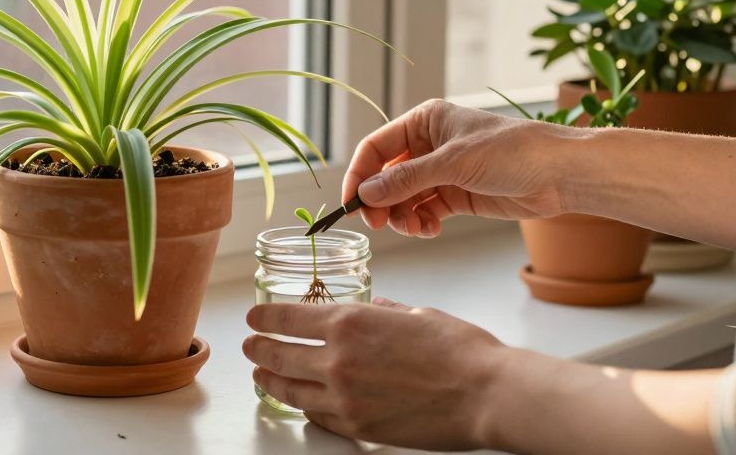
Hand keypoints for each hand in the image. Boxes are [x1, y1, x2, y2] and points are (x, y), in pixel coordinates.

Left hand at [244, 298, 505, 449]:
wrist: (485, 393)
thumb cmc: (459, 349)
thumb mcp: (417, 314)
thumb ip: (387, 311)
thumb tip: (377, 307)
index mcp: (348, 322)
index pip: (286, 318)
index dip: (264, 317)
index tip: (254, 317)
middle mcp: (337, 359)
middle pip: (279, 355)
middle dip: (259, 348)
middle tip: (250, 346)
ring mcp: (344, 397)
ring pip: (290, 390)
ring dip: (270, 380)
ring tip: (261, 375)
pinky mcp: (358, 427)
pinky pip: (318, 416)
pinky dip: (305, 408)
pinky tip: (302, 403)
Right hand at [342, 99, 570, 236]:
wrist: (561, 174)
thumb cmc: (513, 151)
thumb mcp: (454, 162)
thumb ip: (407, 179)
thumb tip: (366, 193)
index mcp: (425, 122)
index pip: (376, 147)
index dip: (360, 174)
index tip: (352, 203)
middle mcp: (429, 145)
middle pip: (386, 176)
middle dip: (381, 201)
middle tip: (380, 225)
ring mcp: (442, 172)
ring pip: (404, 198)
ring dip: (402, 216)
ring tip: (415, 228)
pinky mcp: (457, 195)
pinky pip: (424, 210)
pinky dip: (421, 222)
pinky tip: (429, 229)